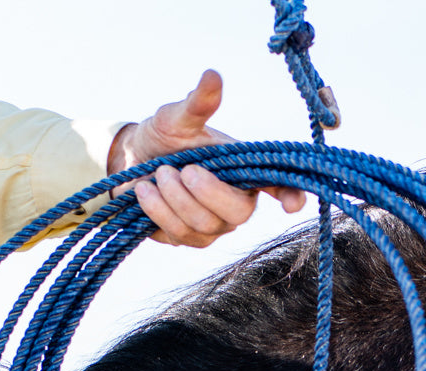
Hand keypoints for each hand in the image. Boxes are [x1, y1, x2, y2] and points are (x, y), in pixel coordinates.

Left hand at [107, 70, 305, 246]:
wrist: (132, 163)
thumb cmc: (164, 138)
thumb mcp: (178, 118)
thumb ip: (198, 103)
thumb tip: (212, 76)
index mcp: (244, 170)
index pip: (276, 185)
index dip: (290, 195)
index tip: (293, 204)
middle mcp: (236, 202)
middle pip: (238, 214)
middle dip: (207, 193)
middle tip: (181, 170)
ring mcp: (214, 226)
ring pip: (205, 225)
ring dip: (176, 198)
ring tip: (160, 173)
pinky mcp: (190, 239)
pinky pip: (180, 233)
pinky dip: (159, 210)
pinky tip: (145, 191)